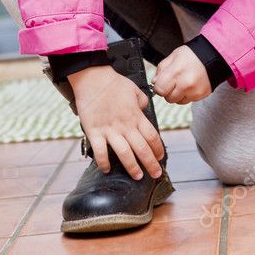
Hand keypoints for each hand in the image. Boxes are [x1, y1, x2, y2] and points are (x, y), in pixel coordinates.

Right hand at [69, 64, 165, 180]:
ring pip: (124, 154)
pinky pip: (100, 151)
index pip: (152, 136)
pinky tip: (107, 169)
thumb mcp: (135, 90)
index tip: (160, 157)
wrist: (93, 78)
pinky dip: (103, 163)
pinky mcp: (94, 132)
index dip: (158, 149)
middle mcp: (125, 125)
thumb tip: (144, 108)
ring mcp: (109, 130)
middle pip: (142, 149)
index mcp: (136, 116)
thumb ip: (142, 101)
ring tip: (138, 177)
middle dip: (151, 164)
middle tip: (156, 174)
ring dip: (132, 167)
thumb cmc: (113, 82)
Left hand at [151, 45, 211, 103]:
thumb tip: (154, 83)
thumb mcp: (173, 56)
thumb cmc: (192, 55)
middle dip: (168, 91)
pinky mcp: (200, 95)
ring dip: (178, 95)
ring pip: (178, 101)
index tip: (161, 83)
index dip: (159, 87)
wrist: (212, 56)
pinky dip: (187, 95)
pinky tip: (190, 85)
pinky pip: (188, 101)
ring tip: (183, 82)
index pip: (159, 89)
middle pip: (168, 98)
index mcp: (176, 71)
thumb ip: (161, 69)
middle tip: (174, 81)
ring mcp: (194, 91)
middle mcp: (185, 83)